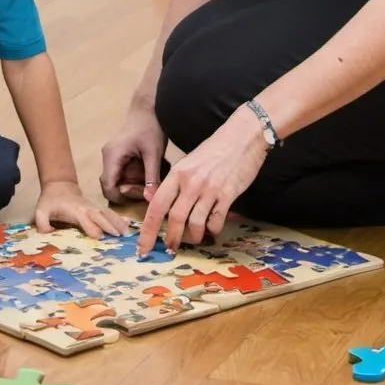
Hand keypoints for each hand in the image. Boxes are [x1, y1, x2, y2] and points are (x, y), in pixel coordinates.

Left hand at [35, 181, 132, 238]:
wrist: (59, 185)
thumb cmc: (50, 201)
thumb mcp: (41, 211)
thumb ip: (42, 222)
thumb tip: (47, 233)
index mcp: (75, 210)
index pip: (86, 220)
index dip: (92, 228)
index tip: (100, 238)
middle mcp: (87, 208)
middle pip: (101, 217)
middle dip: (110, 226)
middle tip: (121, 237)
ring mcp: (94, 207)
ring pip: (108, 214)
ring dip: (118, 223)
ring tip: (127, 233)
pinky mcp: (97, 208)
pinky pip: (110, 213)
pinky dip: (119, 218)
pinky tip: (127, 225)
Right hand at [100, 102, 166, 203]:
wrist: (149, 107)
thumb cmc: (150, 126)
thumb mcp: (153, 153)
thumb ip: (152, 178)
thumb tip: (151, 200)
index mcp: (112, 156)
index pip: (107, 186)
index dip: (120, 197)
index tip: (140, 197)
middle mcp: (108, 157)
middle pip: (113, 185)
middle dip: (131, 190)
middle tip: (149, 188)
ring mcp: (113, 155)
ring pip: (119, 179)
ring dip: (135, 183)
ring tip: (152, 178)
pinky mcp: (119, 155)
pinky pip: (124, 172)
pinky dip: (136, 175)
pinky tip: (149, 170)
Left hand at [137, 105, 266, 255]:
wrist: (242, 136)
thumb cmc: (214, 150)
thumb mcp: (189, 163)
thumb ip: (177, 184)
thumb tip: (166, 208)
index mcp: (177, 173)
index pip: (156, 206)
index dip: (147, 230)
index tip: (142, 247)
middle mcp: (191, 182)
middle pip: (174, 219)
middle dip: (171, 239)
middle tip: (170, 248)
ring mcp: (210, 189)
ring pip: (195, 224)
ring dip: (194, 237)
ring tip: (195, 238)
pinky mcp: (228, 194)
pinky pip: (216, 221)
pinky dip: (213, 229)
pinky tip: (213, 227)